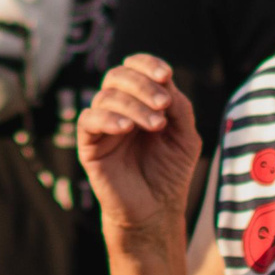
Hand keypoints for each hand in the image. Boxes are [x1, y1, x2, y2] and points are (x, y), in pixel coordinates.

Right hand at [76, 55, 201, 247]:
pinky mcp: (89, 144)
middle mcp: (119, 108)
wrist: (156, 211)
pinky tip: (126, 128)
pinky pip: (89, 120)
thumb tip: (165, 81)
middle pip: (117, 76)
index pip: (135, 68)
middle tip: (163, 104)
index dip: (147, 64)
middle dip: (142, 85)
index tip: (166, 75)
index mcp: (141, 101)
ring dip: (132, 105)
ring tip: (155, 125)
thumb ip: (179, 108)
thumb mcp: (185, 136)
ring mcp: (102, 125)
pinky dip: (108, 118)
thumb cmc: (170, 172)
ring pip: (106, 96)